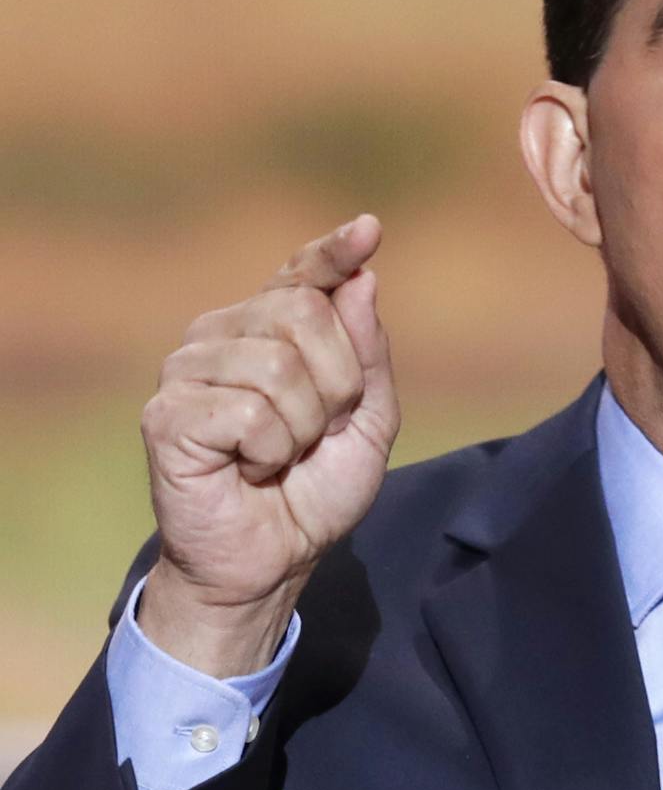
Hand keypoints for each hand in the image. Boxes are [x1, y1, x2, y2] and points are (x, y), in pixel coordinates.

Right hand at [136, 214, 399, 675]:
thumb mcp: (368, 419)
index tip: (368, 230)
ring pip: (280, 365)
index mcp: (269, 329)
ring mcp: (187, 370)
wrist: (273, 559)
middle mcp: (221, 334)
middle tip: (319, 431)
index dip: (334, 252)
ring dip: (304, 425)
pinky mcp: (167, 415)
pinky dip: (269, 450)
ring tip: (282, 455)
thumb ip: (367, 352)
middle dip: (337, 382)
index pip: (303, 275)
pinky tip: (250, 469)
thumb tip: (361, 279)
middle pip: (305, 313)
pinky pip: (249, 412)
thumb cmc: (315, 487)